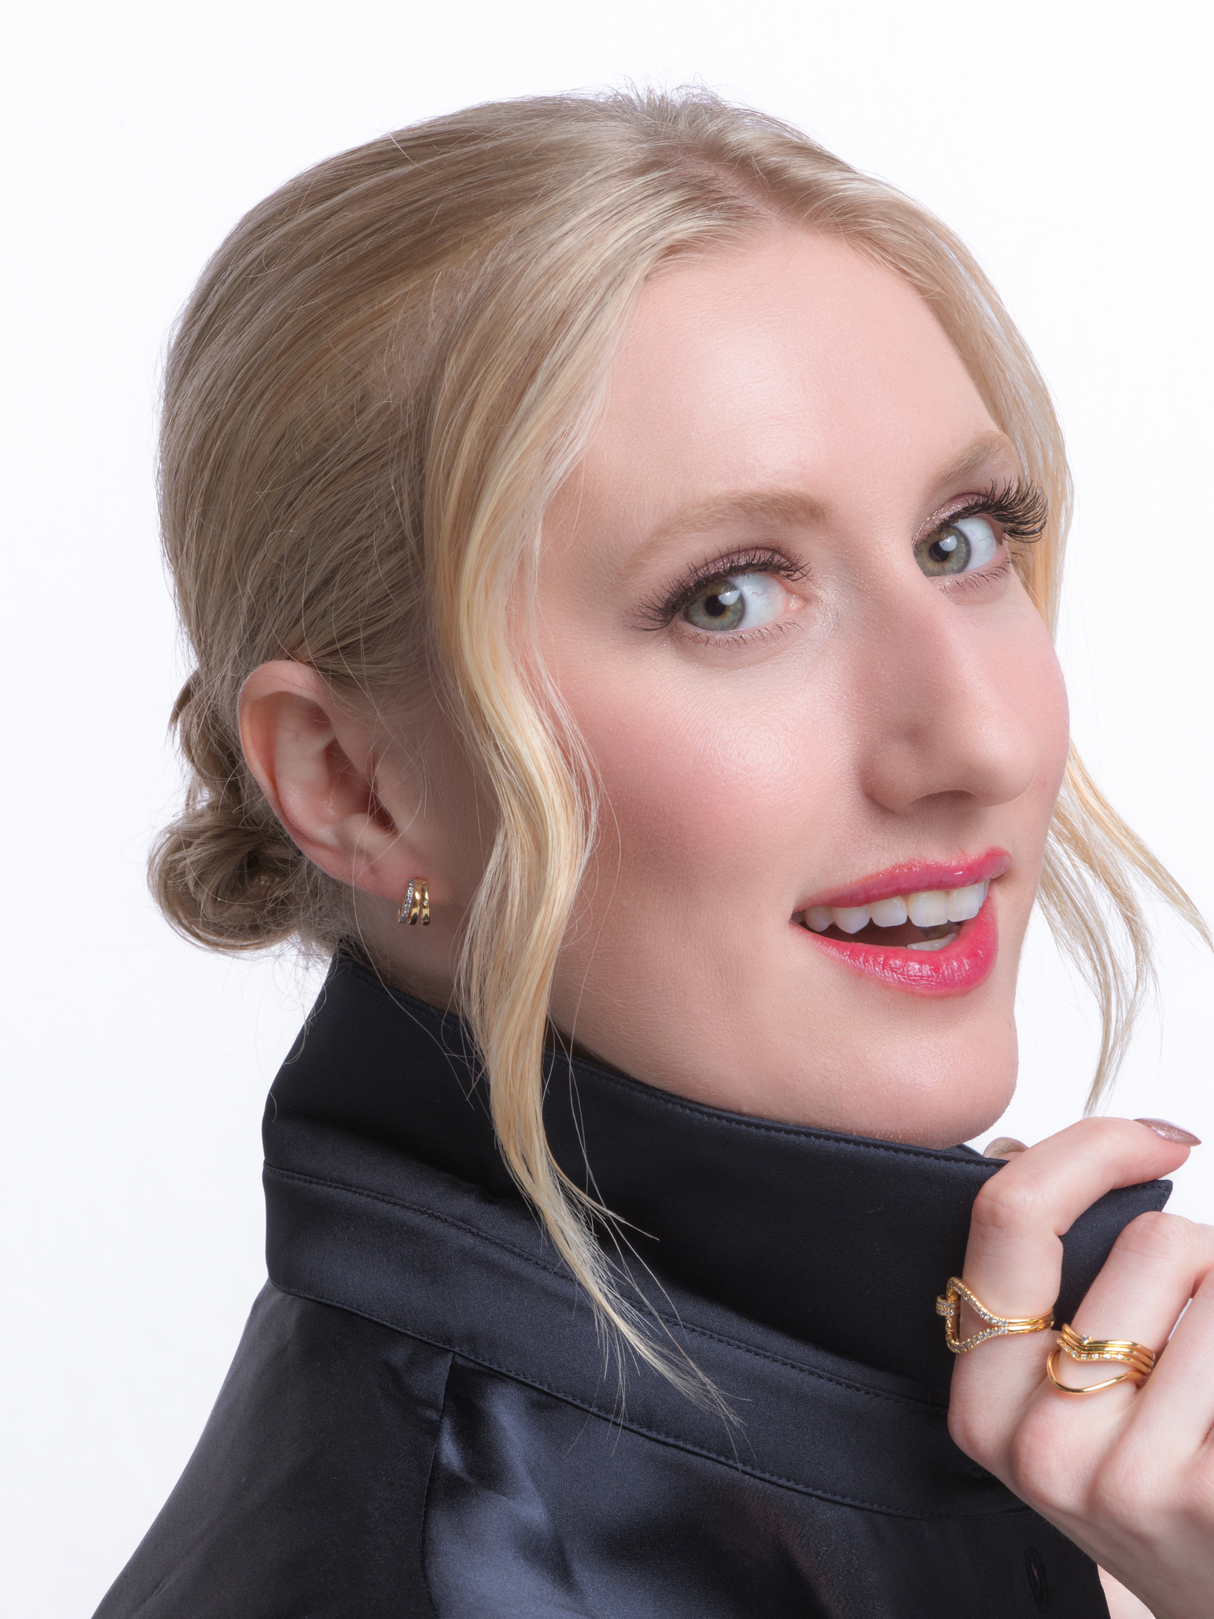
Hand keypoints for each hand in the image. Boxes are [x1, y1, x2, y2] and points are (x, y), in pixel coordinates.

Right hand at [948, 1117, 1213, 1618]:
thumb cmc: (1161, 1488)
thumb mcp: (1068, 1395)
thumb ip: (1047, 1275)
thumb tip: (1043, 1148)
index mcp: (984, 1402)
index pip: (1008, 1216)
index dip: (1090, 1149)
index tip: (1156, 1141)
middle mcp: (1040, 1449)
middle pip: (1153, 1242)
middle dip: (1208, 1264)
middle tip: (1206, 1344)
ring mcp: (1130, 1486)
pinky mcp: (1210, 1504)